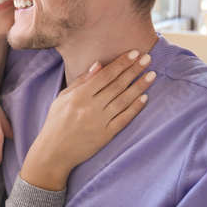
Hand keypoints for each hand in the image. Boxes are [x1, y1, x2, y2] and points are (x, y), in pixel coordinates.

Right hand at [21, 50, 154, 189]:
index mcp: (79, 96)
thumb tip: (98, 64)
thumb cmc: (56, 122)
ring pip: (124, 100)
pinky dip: (135, 108)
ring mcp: (100, 122)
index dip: (121, 63)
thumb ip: (80, 81)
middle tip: (148, 58)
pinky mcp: (106, 135)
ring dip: (139, 86)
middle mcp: (90, 107)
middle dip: (134, 70)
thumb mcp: (62, 98)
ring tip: (152, 75)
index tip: (134, 53)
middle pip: (117, 85)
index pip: (104, 75)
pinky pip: (124, 119)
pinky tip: (145, 98)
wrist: (54, 152)